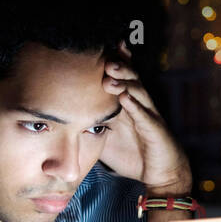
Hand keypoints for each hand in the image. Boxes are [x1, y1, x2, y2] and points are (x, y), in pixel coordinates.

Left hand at [100, 41, 191, 195]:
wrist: (160, 173)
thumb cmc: (132, 154)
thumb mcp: (104, 139)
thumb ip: (87, 128)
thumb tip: (61, 123)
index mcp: (126, 104)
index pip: (120, 78)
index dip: (115, 61)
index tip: (101, 47)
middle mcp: (139, 104)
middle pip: (131, 78)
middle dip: (119, 66)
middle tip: (105, 59)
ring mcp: (148, 115)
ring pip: (138, 92)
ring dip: (125, 82)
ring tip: (110, 76)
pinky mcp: (155, 130)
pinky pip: (145, 116)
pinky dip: (135, 106)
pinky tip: (125, 98)